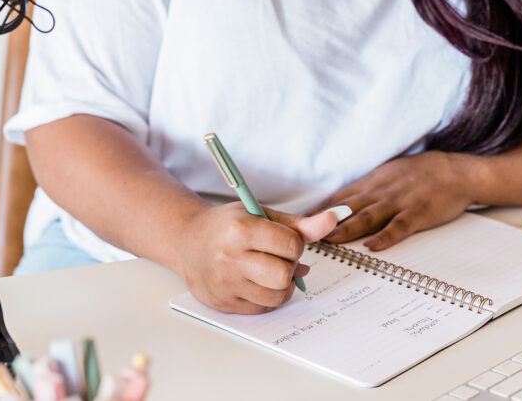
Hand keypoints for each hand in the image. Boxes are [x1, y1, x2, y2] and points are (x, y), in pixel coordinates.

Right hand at [177, 204, 338, 314]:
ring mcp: (225, 284)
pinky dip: (267, 295)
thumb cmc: (228, 225)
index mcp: (240, 229)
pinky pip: (263, 308)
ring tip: (266, 268)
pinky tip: (255, 280)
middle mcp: (230, 258)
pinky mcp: (224, 303)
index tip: (283, 239)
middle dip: (289, 266)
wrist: (187, 241)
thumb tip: (334, 220)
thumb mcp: (259, 214)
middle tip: (276, 256)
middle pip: (284, 275)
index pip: (291, 244)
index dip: (295, 243)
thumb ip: (298, 223)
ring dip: (280, 283)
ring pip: (277, 296)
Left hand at [307, 151, 475, 251]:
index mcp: (372, 182)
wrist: (454, 171)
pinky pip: (399, 226)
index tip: (298, 222)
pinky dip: (385, 237)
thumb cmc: (418, 174)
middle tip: (305, 234)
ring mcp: (399, 202)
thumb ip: (363, 190)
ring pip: (368, 216)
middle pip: (348, 208)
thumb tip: (336, 204)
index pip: (339, 197)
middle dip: (324, 221)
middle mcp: (381, 191)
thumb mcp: (386, 175)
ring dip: (347, 229)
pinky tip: (372, 247)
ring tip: (329, 241)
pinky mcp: (418, 213)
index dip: (318, 210)